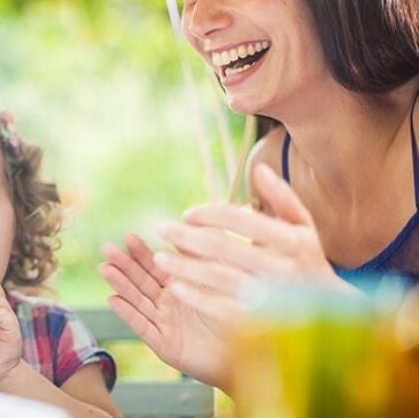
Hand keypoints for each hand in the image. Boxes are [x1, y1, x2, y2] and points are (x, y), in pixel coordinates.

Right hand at [100, 234, 229, 388]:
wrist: (250, 357)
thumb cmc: (238, 318)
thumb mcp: (220, 280)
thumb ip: (202, 257)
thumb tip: (191, 226)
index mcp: (180, 288)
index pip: (156, 267)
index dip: (141, 252)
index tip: (128, 236)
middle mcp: (168, 305)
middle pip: (141, 282)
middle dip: (123, 264)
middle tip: (107, 249)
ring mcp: (165, 324)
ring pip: (138, 300)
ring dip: (120, 284)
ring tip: (105, 268)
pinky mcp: (165, 345)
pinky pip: (143, 326)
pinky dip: (127, 313)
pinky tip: (112, 299)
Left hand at [155, 164, 351, 318]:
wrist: (332, 317)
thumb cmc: (309, 263)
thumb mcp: (304, 229)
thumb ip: (283, 199)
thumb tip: (259, 169)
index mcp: (293, 241)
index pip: (244, 221)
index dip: (212, 215)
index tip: (186, 213)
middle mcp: (282, 269)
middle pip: (225, 249)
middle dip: (187, 237)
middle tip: (160, 229)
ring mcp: (271, 297)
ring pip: (219, 278)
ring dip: (185, 267)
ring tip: (158, 258)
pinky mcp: (261, 321)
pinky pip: (223, 309)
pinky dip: (197, 297)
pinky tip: (175, 288)